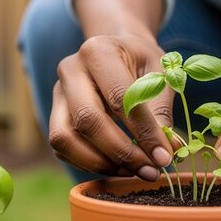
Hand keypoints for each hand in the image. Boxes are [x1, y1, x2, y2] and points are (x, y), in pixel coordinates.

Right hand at [49, 34, 175, 180]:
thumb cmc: (141, 62)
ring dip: (101, 163)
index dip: (143, 132)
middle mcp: (71, 70)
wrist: (117, 49)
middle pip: (87, 120)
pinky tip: (118, 166)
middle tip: (150, 170)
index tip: (164, 157)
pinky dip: (90, 164)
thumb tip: (165, 153)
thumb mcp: (160, 75)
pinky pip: (63, 149)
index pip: (120, 98)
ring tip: (134, 171)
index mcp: (99, 51)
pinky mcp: (54, 115)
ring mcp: (58, 94)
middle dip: (121, 152)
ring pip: (65, 139)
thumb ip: (161, 112)